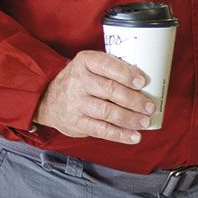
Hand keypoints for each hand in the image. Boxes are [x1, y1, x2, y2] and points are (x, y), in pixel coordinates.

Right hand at [33, 51, 157, 143]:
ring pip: (107, 112)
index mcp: (85, 62)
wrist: (49, 100)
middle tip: (149, 106)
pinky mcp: (76, 122)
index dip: (126, 74)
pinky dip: (120, 134)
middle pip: (110, 90)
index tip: (142, 82)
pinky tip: (134, 136)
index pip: (107, 65)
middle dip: (134, 100)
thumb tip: (147, 81)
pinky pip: (101, 130)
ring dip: (130, 118)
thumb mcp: (90, 66)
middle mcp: (78, 81)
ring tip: (145, 121)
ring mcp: (76, 103)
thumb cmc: (80, 81)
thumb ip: (112, 69)